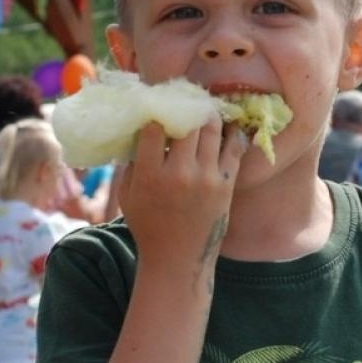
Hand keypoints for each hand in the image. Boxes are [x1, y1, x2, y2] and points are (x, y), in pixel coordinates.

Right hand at [117, 119, 247, 265]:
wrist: (178, 260)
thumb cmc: (148, 226)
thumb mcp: (128, 196)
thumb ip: (133, 163)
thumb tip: (143, 130)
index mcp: (150, 175)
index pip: (155, 128)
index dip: (157, 114)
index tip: (159, 110)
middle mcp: (179, 173)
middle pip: (187, 123)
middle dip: (187, 109)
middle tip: (187, 102)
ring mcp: (206, 178)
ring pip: (212, 130)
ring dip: (209, 116)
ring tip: (207, 111)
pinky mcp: (225, 185)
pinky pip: (233, 149)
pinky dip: (231, 134)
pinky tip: (228, 127)